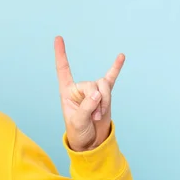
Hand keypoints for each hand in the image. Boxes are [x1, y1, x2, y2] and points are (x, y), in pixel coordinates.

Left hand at [54, 36, 124, 151]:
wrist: (91, 142)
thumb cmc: (78, 132)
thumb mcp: (78, 122)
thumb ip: (86, 107)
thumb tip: (97, 93)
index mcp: (66, 91)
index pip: (63, 69)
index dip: (60, 54)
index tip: (58, 38)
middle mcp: (79, 88)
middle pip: (92, 83)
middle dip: (96, 101)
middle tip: (94, 116)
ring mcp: (93, 90)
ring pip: (104, 86)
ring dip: (105, 102)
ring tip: (99, 115)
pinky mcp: (105, 94)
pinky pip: (111, 79)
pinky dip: (116, 68)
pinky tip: (121, 57)